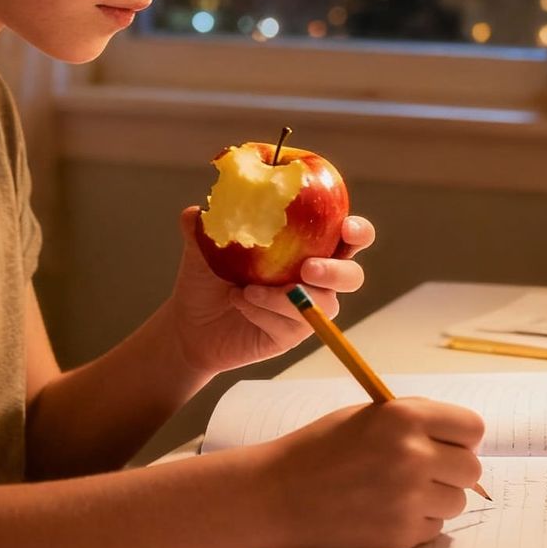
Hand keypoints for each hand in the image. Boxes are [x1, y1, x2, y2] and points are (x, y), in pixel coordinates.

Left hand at [166, 206, 373, 375]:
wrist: (189, 325)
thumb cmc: (205, 279)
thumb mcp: (201, 249)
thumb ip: (202, 228)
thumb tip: (193, 212)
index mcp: (305, 246)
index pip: (346, 236)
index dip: (357, 231)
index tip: (346, 226)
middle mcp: (313, 277)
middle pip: (351, 275)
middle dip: (336, 271)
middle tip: (307, 268)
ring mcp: (306, 309)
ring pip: (323, 304)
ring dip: (287, 296)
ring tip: (249, 290)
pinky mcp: (291, 335)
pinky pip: (293, 325)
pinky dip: (266, 312)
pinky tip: (241, 302)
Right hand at [256, 397, 486, 547]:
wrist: (278, 496)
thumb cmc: (320, 450)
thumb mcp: (368, 415)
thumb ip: (415, 419)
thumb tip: (459, 436)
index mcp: (405, 417)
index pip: (472, 427)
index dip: (461, 436)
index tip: (448, 442)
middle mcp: (414, 456)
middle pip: (471, 468)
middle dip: (452, 469)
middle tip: (424, 470)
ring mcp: (410, 499)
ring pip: (457, 502)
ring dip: (436, 498)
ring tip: (396, 491)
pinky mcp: (402, 535)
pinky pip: (435, 528)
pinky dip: (417, 521)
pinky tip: (384, 511)